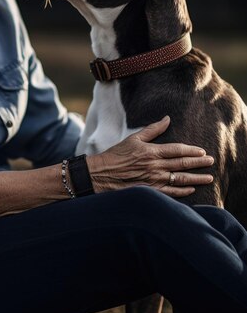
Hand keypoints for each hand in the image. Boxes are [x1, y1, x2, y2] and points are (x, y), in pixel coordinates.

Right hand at [86, 116, 213, 196]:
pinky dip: (182, 191)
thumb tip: (167, 119)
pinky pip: (171, 193)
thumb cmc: (116, 155)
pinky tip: (191, 189)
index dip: (192, 151)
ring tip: (208, 178)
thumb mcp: (133, 138)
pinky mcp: (150, 191)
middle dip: (199, 163)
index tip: (202, 151)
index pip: (177, 150)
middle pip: (182, 164)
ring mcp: (153, 180)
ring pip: (180, 179)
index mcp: (152, 151)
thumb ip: (152, 129)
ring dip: (196, 179)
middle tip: (211, 161)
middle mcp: (155, 166)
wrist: (101, 175)